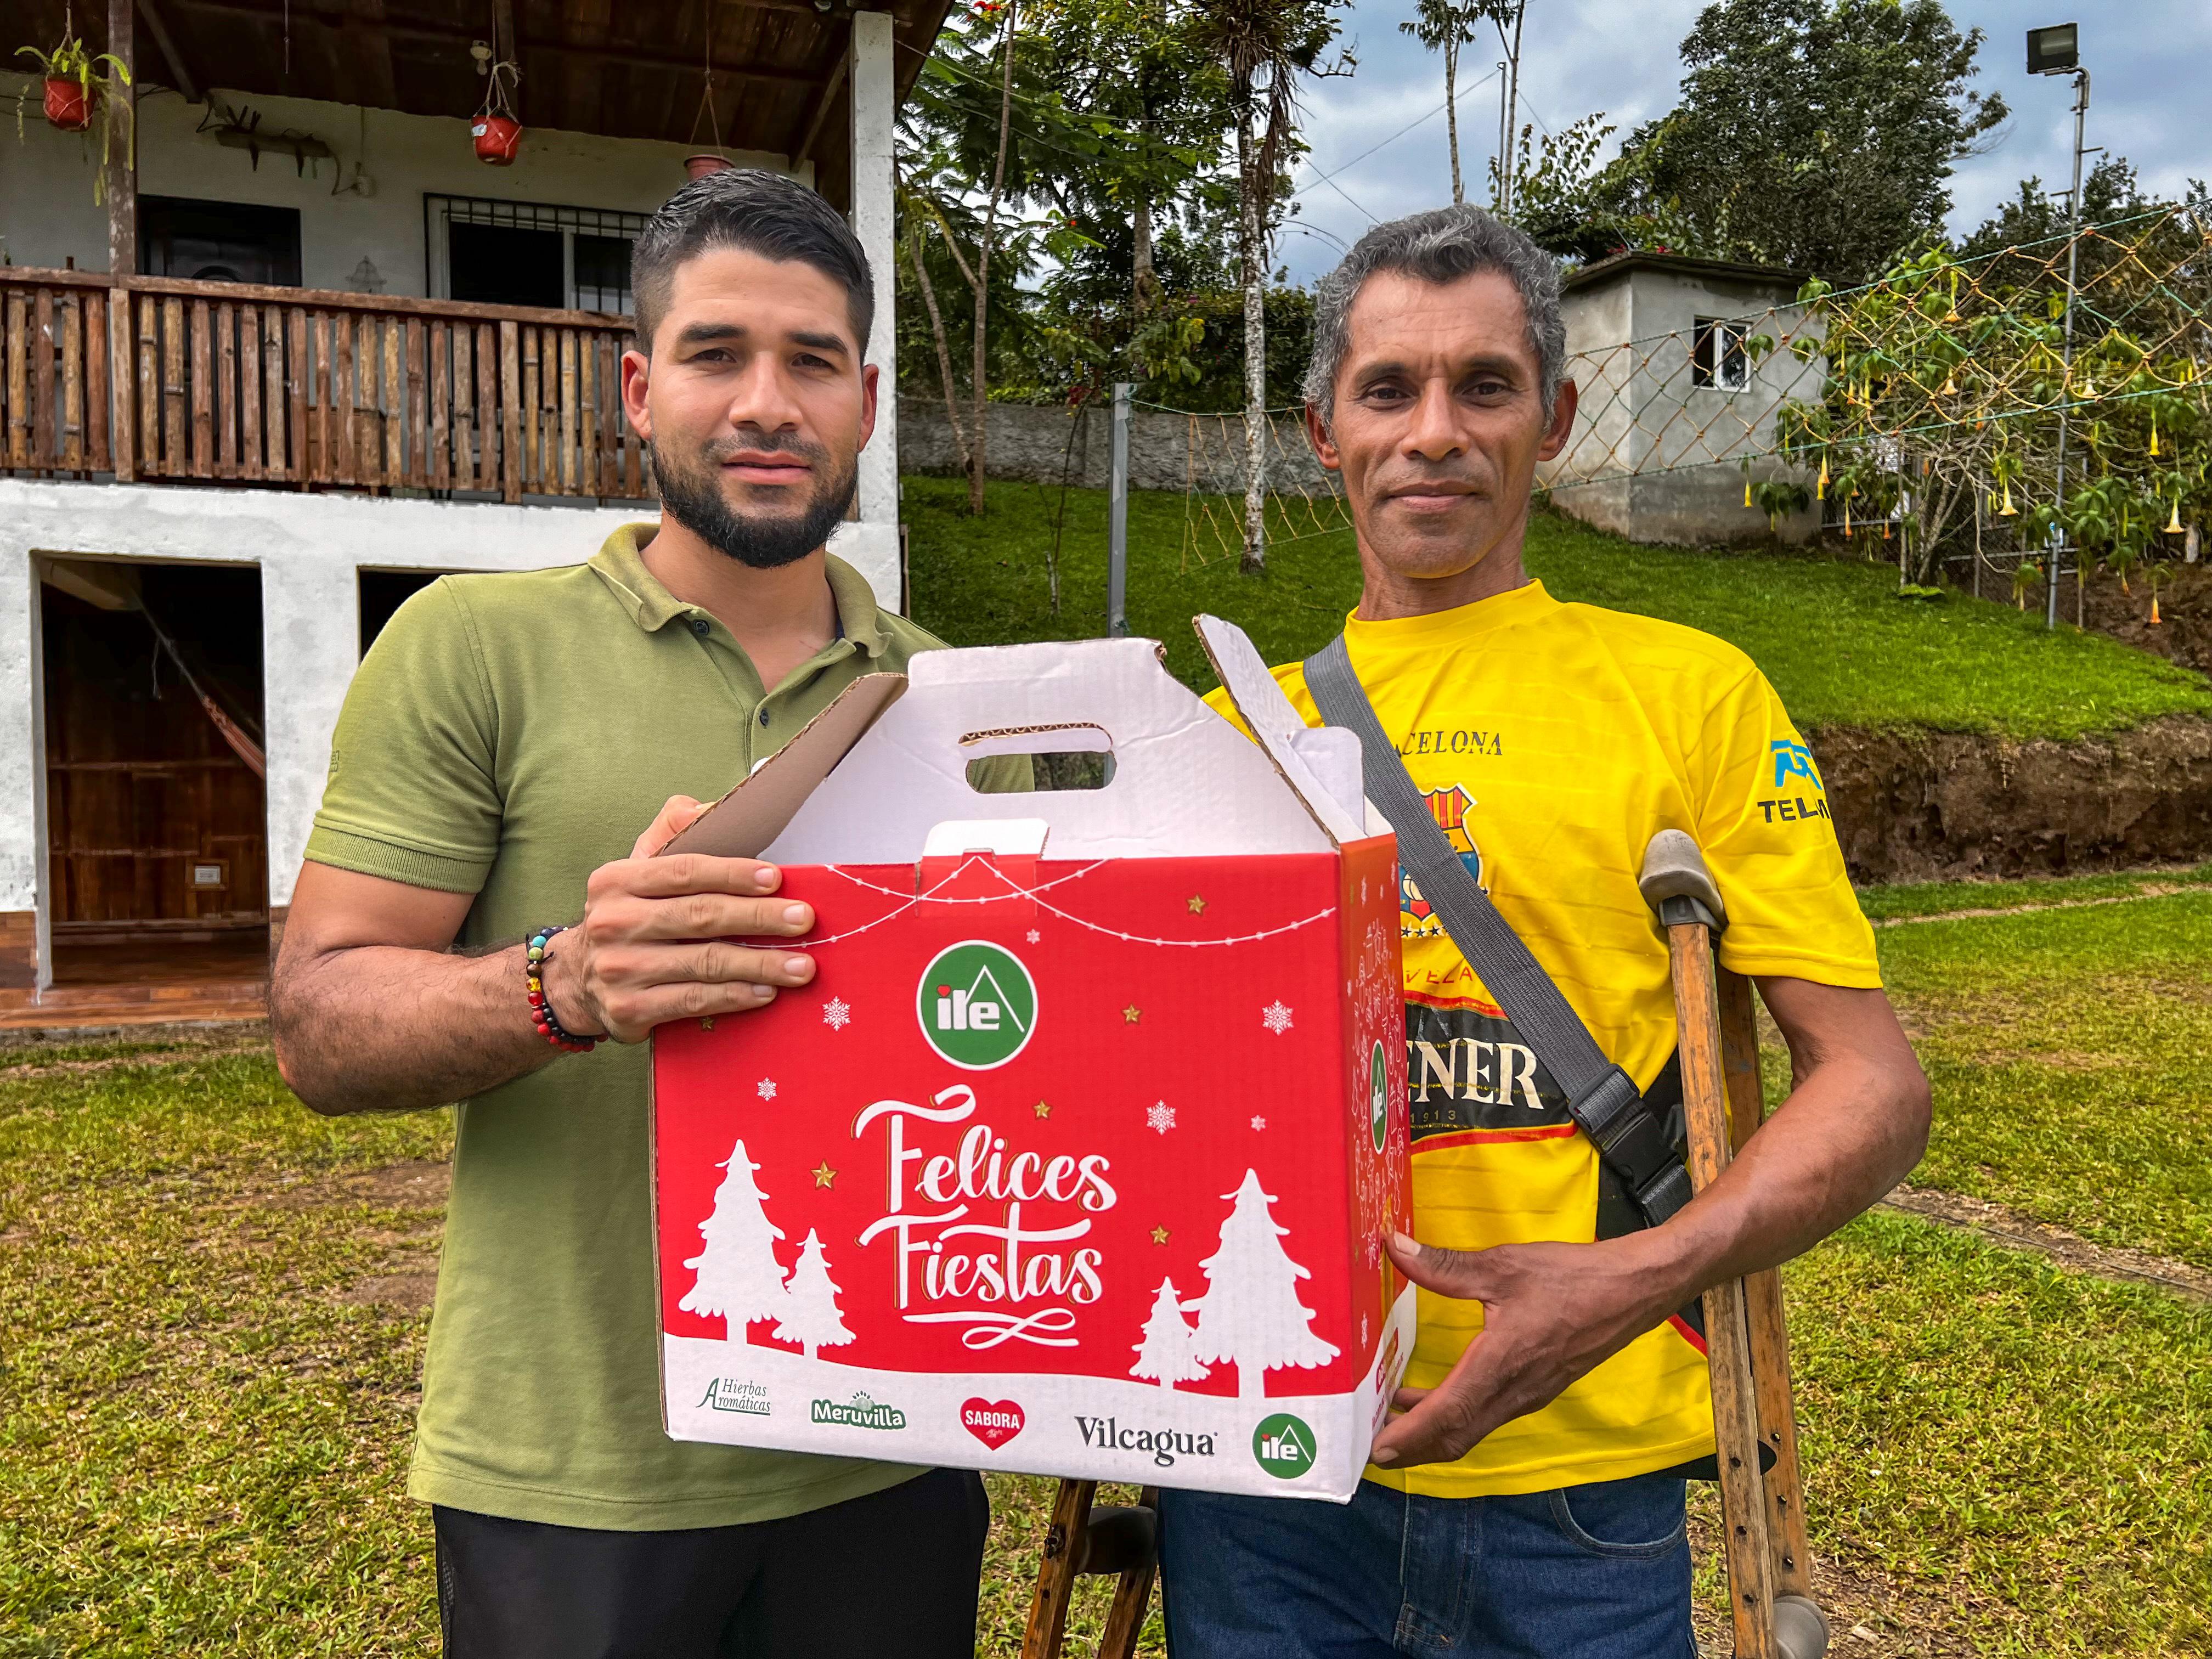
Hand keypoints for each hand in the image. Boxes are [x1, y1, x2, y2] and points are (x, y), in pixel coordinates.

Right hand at [539, 795, 818, 1043]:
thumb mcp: (637, 867)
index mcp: (615, 880)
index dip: (733, 874)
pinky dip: (734, 997)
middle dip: (758, 918)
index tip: (776, 879)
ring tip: (801, 965)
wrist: (577, 978)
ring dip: (759, 964)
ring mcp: (619, 969)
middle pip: (700, 916)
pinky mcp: (629, 1010)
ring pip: (703, 963)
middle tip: (803, 920)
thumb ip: (671, 832)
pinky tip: (766, 992)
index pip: (684, 871)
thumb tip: (708, 807)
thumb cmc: (628, 915)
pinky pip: (693, 1001)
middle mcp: (613, 923)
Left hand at [1369, 1230, 1685, 1469]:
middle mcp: (1515, 1392)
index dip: (1409, 1436)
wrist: (1633, 1291)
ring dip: (1431, 1430)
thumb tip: (1394, 1248)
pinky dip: (1455, 1415)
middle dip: (1412, 1446)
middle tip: (1369, 1440)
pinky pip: (1487, 1414)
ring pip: (1472, 1429)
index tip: (1376, 1449)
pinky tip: (1434, 1393)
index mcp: (1502, 1364)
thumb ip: (1444, 1265)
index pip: (1449, 1415)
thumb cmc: (1571, 1278)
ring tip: (1390, 1415)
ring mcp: (1528, 1394)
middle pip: (1456, 1437)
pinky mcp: (1536, 1388)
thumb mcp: (1503, 1265)